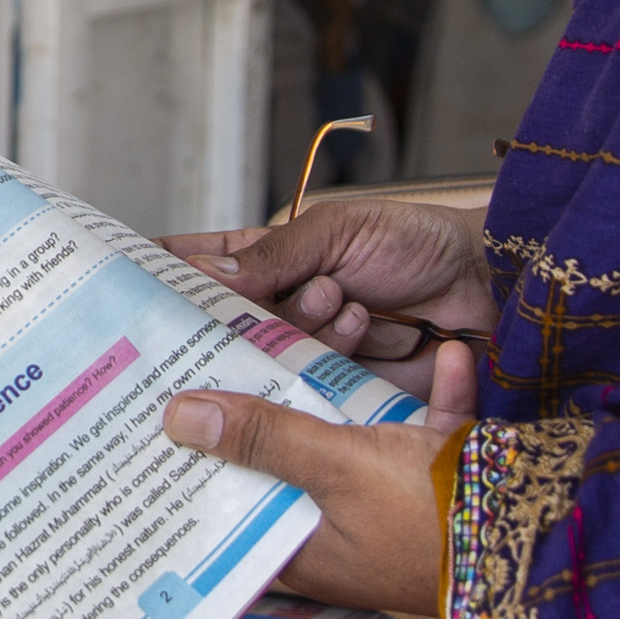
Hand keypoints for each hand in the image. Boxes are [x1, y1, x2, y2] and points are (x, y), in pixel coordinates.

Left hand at [159, 337, 470, 616]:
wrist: (549, 537)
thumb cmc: (432, 520)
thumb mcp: (339, 468)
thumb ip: (266, 437)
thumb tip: (179, 418)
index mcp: (305, 552)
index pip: (235, 507)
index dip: (206, 462)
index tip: (177, 411)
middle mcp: (345, 533)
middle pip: (294, 460)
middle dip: (280, 403)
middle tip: (243, 344)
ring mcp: (400, 508)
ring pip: (361, 435)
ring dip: (362, 386)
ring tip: (340, 327)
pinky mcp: (451, 485)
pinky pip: (435, 430)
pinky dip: (442, 393)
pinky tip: (451, 354)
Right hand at [164, 195, 496, 380]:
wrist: (490, 287)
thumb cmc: (419, 242)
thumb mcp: (341, 230)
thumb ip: (274, 255)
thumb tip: (207, 276)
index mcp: (279, 257)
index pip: (209, 267)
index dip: (170, 277)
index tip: (129, 284)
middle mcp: (290, 307)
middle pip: (232, 325)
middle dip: (239, 315)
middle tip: (243, 306)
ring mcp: (316, 349)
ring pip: (274, 355)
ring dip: (310, 324)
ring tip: (346, 299)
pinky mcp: (345, 388)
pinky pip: (315, 386)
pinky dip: (335, 354)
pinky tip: (362, 330)